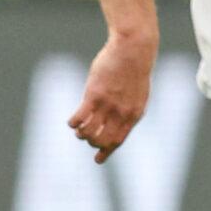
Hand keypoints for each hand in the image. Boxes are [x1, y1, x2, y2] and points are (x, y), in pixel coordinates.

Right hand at [68, 32, 154, 161]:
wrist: (134, 51)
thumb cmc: (135, 70)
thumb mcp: (138, 94)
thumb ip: (128, 110)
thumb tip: (117, 121)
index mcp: (133, 115)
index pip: (118, 141)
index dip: (106, 152)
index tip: (97, 160)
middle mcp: (120, 114)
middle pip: (101, 140)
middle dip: (91, 142)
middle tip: (85, 136)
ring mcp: (107, 105)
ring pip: (88, 132)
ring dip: (81, 133)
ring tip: (78, 129)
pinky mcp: (94, 95)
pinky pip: (79, 117)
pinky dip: (73, 123)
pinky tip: (72, 121)